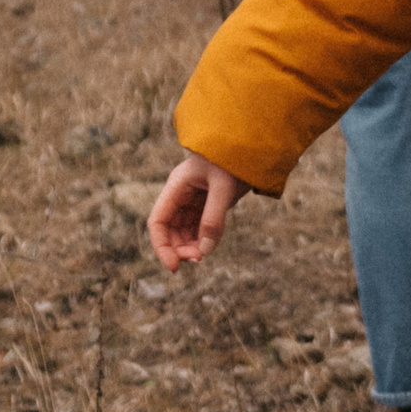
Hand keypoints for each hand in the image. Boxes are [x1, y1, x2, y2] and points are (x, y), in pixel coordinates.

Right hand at [147, 152, 250, 269]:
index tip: (174, 266)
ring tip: (203, 255)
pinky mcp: (207, 204)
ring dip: (190, 246)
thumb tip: (204, 251)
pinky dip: (201, 240)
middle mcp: (181, 195)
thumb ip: (213, 219)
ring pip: (183, 232)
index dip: (161, 247)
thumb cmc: (234, 158)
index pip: (158, 222)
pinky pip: (198, 228)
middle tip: (198, 259)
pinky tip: (209, 246)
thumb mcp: (224, 187)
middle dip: (179, 248)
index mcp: (177, 186)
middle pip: (169, 230)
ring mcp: (193, 200)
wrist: (253, 145)